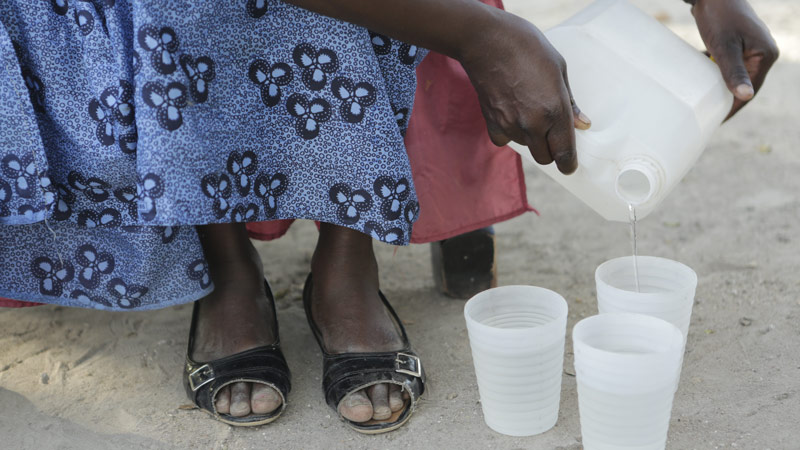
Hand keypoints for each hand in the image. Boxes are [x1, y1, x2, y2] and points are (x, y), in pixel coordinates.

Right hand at [459, 13, 590, 174]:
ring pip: (526, 146)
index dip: (569, 163)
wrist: (487, 41)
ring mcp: (510, 125)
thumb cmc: (527, 48)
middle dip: (551, 150)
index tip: (570, 165)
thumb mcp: (559, 69)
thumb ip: (570, 103)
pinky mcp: (491, 123)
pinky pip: (504, 139)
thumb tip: (582, 125)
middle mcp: (532, 124)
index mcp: (554, 111)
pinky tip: (510, 113)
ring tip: (528, 108)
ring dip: (531, 137)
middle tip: (552, 133)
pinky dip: (509, 132)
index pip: (564, 154)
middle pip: (545, 157)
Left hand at [691, 0, 778, 117]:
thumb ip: (733, 72)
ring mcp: (752, 47)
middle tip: (710, 115)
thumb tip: (745, 97)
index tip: (718, 120)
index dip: (735, 106)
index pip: (751, 89)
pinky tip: (704, 80)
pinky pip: (730, 64)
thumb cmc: (719, 17)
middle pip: (746, 83)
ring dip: (722, 85)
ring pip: (736, 74)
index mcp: (766, 55)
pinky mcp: (740, 43)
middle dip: (729, 98)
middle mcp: (763, 52)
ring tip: (706, 101)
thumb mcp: (724, 47)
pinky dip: (718, 72)